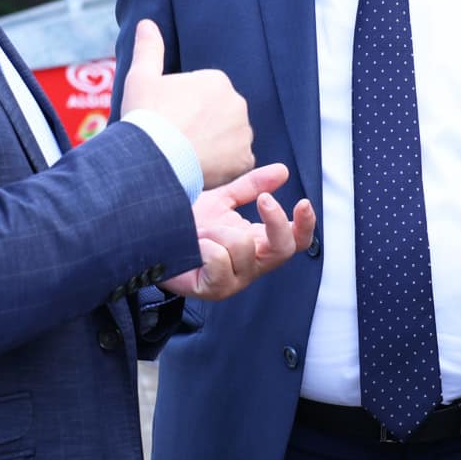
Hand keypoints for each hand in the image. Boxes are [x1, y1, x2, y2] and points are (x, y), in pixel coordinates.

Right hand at [120, 19, 254, 187]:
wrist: (153, 158)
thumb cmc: (146, 116)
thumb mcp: (141, 77)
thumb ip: (149, 48)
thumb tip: (146, 23)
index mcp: (217, 81)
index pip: (206, 95)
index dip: (185, 109)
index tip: (170, 119)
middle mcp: (237, 103)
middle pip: (221, 116)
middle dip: (204, 126)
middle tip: (178, 139)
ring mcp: (243, 133)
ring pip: (230, 139)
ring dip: (216, 146)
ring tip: (188, 155)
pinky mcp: (245, 160)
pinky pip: (237, 162)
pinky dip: (223, 167)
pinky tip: (201, 168)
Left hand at [163, 162, 316, 300]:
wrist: (154, 236)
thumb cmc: (191, 223)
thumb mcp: (224, 200)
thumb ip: (252, 186)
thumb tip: (283, 170)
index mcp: (259, 244)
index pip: (295, 241)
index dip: (306, 225)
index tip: (303, 202)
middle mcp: (252, 265)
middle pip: (283, 249)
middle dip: (276, 222)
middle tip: (264, 200)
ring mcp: (234, 281)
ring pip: (243, 247)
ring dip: (220, 230)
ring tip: (202, 231)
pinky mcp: (213, 289)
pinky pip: (218, 259)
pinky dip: (204, 245)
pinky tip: (194, 246)